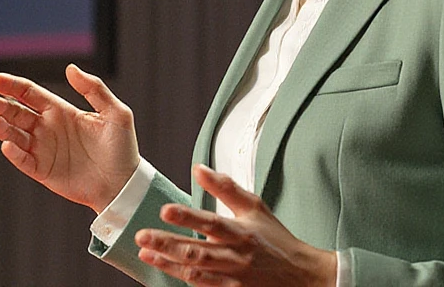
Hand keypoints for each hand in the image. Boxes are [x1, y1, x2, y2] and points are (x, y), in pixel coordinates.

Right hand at [0, 64, 139, 212]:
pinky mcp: (43, 171)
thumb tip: (70, 68)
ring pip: (15, 136)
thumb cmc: (122, 148)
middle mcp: (47, 128)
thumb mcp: (115, 113)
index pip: (30, 94)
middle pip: (17, 113)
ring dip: (2, 129)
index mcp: (61, 111)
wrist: (124, 185)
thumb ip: (94, 89)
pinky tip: (8, 145)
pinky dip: (14, 153)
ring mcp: (43, 150)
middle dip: (2, 107)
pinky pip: (23, 160)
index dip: (12, 86)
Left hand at [135, 165, 336, 286]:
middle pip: (197, 251)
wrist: (301, 277)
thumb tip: (198, 168)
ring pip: (195, 273)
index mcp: (241, 232)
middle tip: (141, 235)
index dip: (187, 217)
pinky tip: (163, 268)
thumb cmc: (275, 240)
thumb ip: (225, 188)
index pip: (211, 222)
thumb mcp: (255, 208)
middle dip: (167, 244)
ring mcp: (233, 280)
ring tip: (145, 252)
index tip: (165, 210)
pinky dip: (181, 279)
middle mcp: (235, 257)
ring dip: (167, 263)